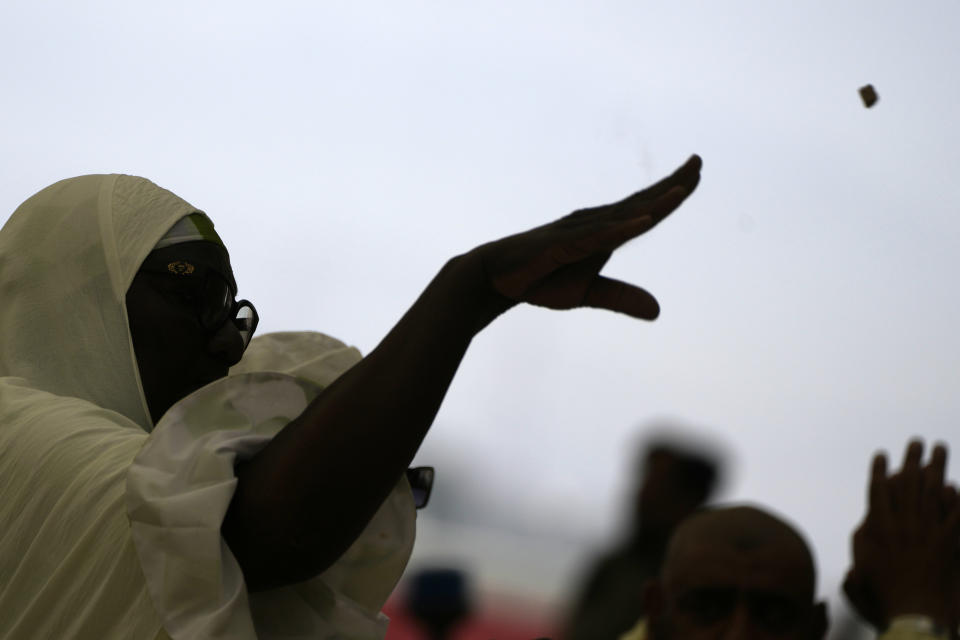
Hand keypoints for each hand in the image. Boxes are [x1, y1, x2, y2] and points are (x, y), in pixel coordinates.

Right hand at [469, 155, 701, 319]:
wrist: (498, 279)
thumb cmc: (540, 279)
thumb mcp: (587, 293)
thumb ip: (622, 298)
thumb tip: (658, 312)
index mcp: (604, 232)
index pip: (644, 209)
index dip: (671, 193)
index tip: (695, 173)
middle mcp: (595, 223)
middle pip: (641, 201)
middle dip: (673, 183)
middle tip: (700, 161)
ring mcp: (579, 231)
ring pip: (625, 215)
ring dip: (654, 202)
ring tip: (684, 188)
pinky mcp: (563, 244)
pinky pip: (598, 236)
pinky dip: (623, 229)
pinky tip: (645, 220)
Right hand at [843, 440, 959, 629]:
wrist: (914, 615)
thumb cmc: (883, 595)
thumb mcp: (860, 567)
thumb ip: (860, 543)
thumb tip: (865, 526)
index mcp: (880, 528)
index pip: (879, 490)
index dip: (880, 470)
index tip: (882, 455)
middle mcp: (905, 524)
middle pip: (909, 483)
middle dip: (913, 459)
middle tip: (916, 442)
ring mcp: (929, 532)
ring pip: (934, 491)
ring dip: (937, 467)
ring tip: (939, 449)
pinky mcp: (949, 544)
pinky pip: (955, 515)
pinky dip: (956, 499)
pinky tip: (956, 487)